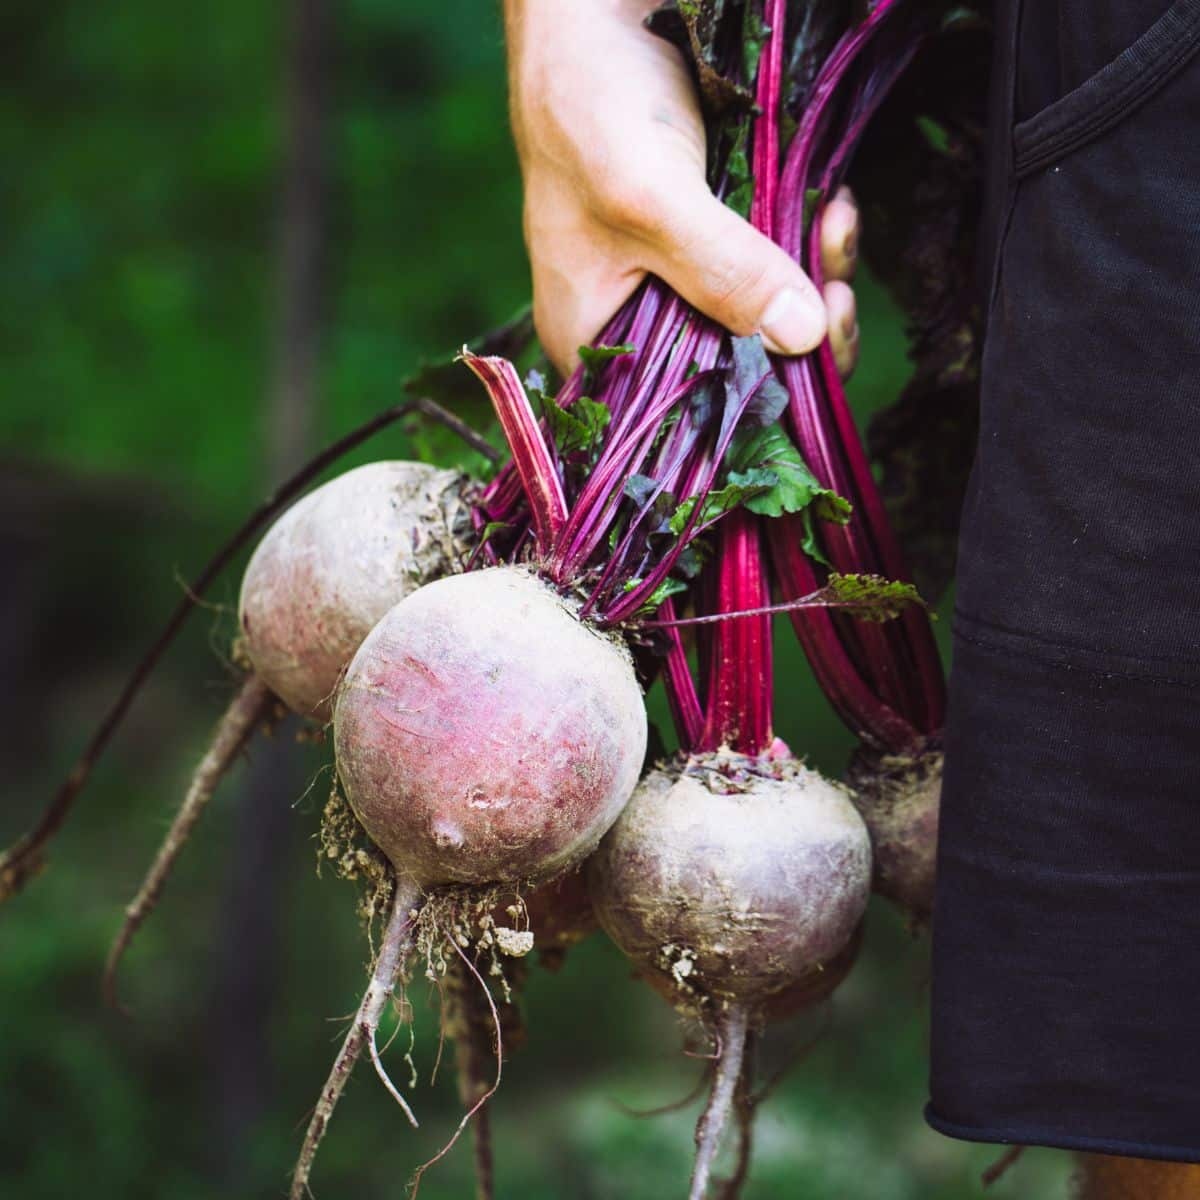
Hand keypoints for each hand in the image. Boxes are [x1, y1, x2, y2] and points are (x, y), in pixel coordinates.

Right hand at [504, 0, 859, 380]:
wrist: (591, 6)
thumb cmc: (585, 105)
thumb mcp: (648, 198)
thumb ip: (720, 271)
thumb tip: (801, 338)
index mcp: (598, 340)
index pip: (684, 409)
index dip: (753, 397)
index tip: (809, 358)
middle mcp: (642, 317)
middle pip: (738, 363)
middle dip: (801, 334)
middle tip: (837, 297)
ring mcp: (684, 271)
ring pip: (770, 310)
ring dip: (818, 276)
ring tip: (833, 225)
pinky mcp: (719, 226)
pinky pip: (780, 256)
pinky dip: (814, 237)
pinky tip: (829, 204)